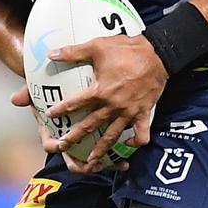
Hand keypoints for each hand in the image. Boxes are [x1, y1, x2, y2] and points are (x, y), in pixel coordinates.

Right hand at [12, 87, 130, 173]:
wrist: (61, 85)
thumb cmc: (50, 89)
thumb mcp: (39, 88)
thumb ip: (27, 93)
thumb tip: (14, 99)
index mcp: (52, 132)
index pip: (49, 145)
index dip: (54, 147)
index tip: (61, 145)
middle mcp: (67, 142)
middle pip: (73, 160)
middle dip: (83, 165)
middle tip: (93, 165)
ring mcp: (82, 143)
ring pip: (93, 160)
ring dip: (105, 164)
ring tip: (118, 165)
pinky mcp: (97, 140)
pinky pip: (107, 153)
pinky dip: (116, 157)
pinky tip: (128, 158)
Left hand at [43, 34, 166, 171]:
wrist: (157, 54)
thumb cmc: (127, 49)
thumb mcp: (97, 46)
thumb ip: (73, 52)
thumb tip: (51, 53)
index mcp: (100, 91)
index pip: (75, 103)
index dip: (61, 110)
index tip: (50, 116)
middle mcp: (113, 105)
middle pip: (90, 125)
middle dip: (75, 137)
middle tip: (63, 146)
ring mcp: (129, 112)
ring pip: (112, 135)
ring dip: (101, 149)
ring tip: (92, 160)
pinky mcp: (143, 113)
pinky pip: (141, 133)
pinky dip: (136, 142)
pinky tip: (130, 145)